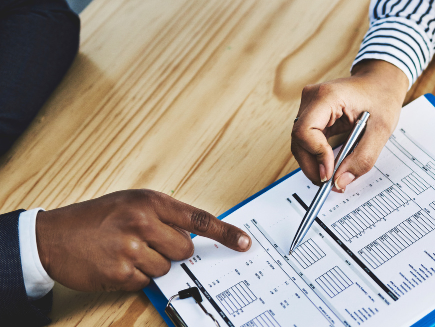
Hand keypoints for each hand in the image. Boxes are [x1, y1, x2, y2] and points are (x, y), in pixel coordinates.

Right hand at [35, 189, 250, 291]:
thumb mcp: (130, 204)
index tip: (244, 242)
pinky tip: (117, 262)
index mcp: (149, 202)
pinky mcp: (121, 272)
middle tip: (148, 243)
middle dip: (173, 250)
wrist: (52, 237)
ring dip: (152, 264)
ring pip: (167, 267)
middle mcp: (142, 222)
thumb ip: (163, 215)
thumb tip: (195, 234)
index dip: (225, 233)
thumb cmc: (94, 218)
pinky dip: (135, 276)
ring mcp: (131, 249)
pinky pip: (147, 281)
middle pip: (186, 249)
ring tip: (126, 250)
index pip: (198, 219)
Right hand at [291, 59, 408, 191]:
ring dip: (314, 164)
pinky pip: (308, 141)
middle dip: (313, 166)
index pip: (305, 131)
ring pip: (301, 144)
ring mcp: (309, 107)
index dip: (315, 156)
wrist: (381, 81)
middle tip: (332, 184)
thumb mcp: (381, 130)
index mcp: (326, 96)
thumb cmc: (382, 97)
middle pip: (299, 141)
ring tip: (333, 178)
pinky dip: (317, 157)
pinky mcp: (312, 116)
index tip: (330, 173)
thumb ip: (362, 158)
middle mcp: (311, 99)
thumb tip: (340, 182)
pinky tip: (330, 166)